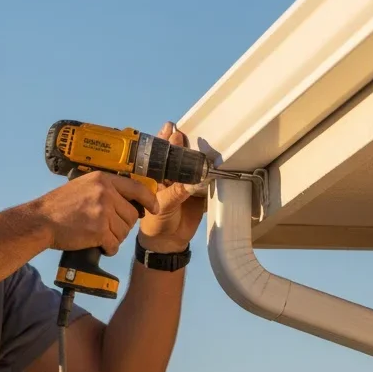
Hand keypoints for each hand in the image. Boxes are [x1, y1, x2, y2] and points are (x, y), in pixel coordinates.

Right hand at [35, 171, 159, 255]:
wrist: (41, 221)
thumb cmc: (59, 206)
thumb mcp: (84, 186)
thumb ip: (106, 189)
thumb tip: (130, 201)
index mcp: (103, 179)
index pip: (137, 188)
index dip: (149, 200)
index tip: (153, 208)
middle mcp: (106, 192)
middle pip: (131, 215)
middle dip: (122, 225)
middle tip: (106, 228)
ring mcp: (103, 211)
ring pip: (124, 231)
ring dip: (114, 238)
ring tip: (98, 235)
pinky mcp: (98, 230)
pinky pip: (114, 244)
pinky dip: (109, 249)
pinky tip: (99, 246)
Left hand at [137, 122, 207, 253]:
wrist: (169, 242)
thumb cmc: (156, 222)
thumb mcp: (164, 205)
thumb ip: (177, 191)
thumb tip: (193, 178)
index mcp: (156, 175)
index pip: (160, 153)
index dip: (165, 140)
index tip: (171, 128)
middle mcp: (170, 175)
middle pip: (178, 155)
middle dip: (184, 143)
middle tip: (189, 132)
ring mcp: (185, 182)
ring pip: (192, 165)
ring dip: (198, 155)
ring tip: (204, 143)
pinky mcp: (199, 192)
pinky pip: (206, 180)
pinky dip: (211, 173)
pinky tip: (216, 162)